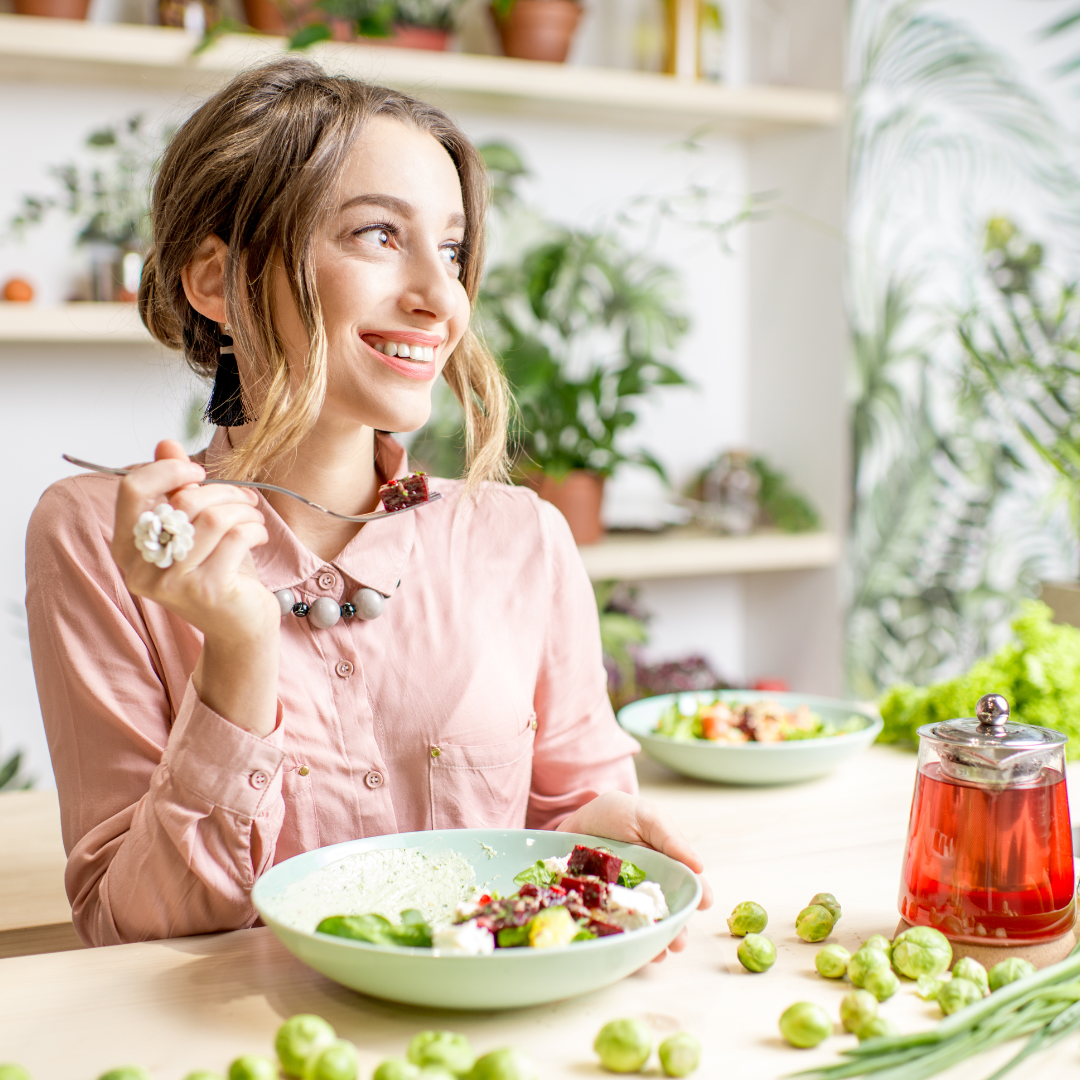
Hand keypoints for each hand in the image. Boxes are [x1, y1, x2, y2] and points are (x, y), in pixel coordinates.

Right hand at [110, 439, 279, 733]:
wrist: (240, 625)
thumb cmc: (217, 570)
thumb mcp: (193, 527)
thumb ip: (175, 487)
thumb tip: (166, 442)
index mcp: (129, 546)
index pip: (133, 490)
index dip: (168, 470)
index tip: (198, 472)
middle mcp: (142, 567)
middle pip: (181, 501)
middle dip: (222, 491)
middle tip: (244, 498)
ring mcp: (172, 582)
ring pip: (212, 517)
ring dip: (243, 509)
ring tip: (253, 516)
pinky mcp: (205, 590)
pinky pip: (235, 537)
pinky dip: (254, 528)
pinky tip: (258, 536)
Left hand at [557, 790, 713, 961]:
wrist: (575, 817)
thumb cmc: (616, 813)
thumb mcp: (646, 817)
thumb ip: (669, 838)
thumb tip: (698, 866)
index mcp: (664, 866)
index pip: (685, 884)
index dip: (697, 895)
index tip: (705, 903)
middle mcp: (646, 886)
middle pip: (665, 912)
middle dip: (676, 930)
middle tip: (679, 942)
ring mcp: (622, 899)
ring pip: (641, 924)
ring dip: (652, 940)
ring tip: (657, 953)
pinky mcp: (599, 906)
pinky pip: (610, 926)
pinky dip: (618, 940)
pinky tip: (624, 947)